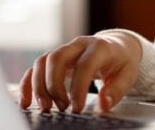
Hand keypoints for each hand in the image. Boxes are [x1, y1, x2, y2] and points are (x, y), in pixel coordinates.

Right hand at [18, 32, 141, 113]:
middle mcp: (78, 44)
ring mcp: (64, 49)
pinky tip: (26, 101)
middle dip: (54, 85)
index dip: (78, 87)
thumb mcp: (128, 74)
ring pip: (43, 61)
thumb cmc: (122, 61)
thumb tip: (104, 103)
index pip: (84, 65)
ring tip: (46, 107)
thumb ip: (117, 90)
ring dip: (40, 85)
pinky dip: (28, 83)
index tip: (76, 108)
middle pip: (56, 58)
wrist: (117, 45)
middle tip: (61, 107)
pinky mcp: (55, 57)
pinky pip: (36, 67)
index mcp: (99, 47)